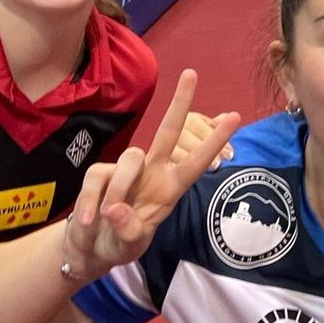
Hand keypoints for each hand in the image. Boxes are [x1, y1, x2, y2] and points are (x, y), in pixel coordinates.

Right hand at [64, 70, 239, 278]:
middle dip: (180, 103)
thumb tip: (115, 207)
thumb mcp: (130, 246)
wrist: (88, 249)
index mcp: (169, 189)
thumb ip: (128, 231)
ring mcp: (124, 170)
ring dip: (119, 189)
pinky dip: (90, 204)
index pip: (196, 162)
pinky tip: (88, 223)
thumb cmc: (119, 242)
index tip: (234, 116)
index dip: (214, 141)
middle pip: (168, 132)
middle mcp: (151, 172)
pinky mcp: (99, 173)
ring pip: (129, 159)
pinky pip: (96, 180)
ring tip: (106, 218)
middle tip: (192, 73)